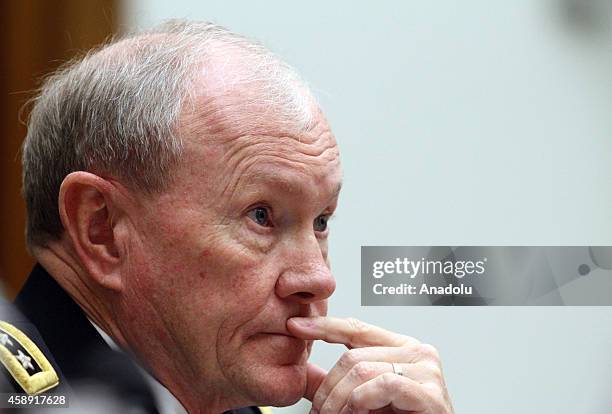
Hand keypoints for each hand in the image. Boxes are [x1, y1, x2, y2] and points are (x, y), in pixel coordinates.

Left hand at [287, 317, 453, 413]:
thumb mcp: (366, 400)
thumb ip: (343, 384)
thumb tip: (306, 374)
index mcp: (401, 348)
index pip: (356, 328)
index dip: (324, 326)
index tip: (295, 325)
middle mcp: (417, 353)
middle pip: (353, 356)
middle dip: (328, 389)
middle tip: (319, 413)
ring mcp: (426, 370)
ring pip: (362, 370)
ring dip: (341, 402)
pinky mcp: (430, 392)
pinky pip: (383, 385)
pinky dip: (362, 403)